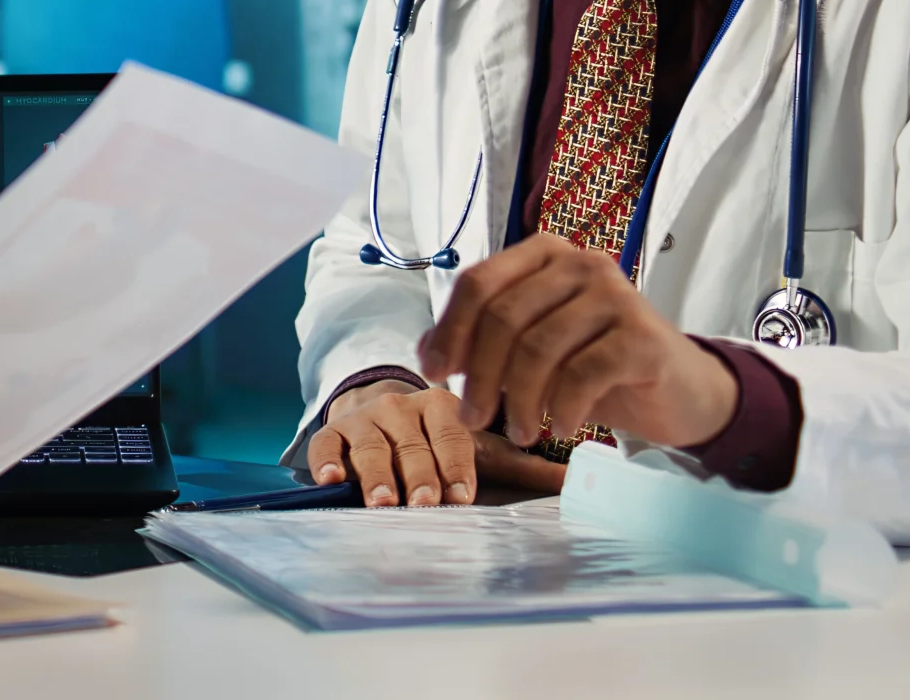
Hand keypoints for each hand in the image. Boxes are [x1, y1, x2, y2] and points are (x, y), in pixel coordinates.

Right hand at [305, 379, 565, 505]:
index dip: (456, 465)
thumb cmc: (441, 442)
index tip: (462, 495)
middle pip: (411, 443)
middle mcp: (402, 406)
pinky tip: (329, 480)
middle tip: (423, 503)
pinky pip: (327, 444)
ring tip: (381, 501)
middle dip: (418, 475)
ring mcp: (366, 417)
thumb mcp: (484, 448)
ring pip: (370, 445)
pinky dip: (325, 461)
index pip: (452, 434)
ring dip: (375, 474)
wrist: (383, 413)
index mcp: (444, 406)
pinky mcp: (334, 430)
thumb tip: (583, 483)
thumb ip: (527, 468)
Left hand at [417, 232, 738, 449]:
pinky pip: (582, 374)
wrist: (679, 391)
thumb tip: (426, 352)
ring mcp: (616, 295)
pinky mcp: (643, 336)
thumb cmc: (596, 366)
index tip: (434, 373)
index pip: (478, 283)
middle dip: (480, 375)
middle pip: (503, 317)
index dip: (449, 330)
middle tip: (474, 417)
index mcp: (543, 255)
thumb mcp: (529, 352)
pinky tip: (560, 428)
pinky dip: (561, 408)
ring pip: (538, 347)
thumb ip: (478, 344)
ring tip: (520, 432)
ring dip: (519, 399)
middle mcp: (579, 264)